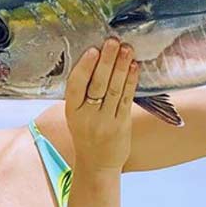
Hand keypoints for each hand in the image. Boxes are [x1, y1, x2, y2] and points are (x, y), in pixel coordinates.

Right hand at [64, 37, 138, 171]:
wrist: (97, 164)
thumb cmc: (86, 134)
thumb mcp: (75, 115)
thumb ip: (82, 94)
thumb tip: (95, 60)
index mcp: (71, 111)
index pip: (75, 86)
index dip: (84, 67)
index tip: (93, 50)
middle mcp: (87, 116)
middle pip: (97, 85)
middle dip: (107, 61)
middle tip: (114, 42)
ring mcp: (105, 122)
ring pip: (114, 90)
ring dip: (121, 68)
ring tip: (127, 49)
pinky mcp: (121, 125)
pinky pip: (126, 100)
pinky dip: (130, 82)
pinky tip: (134, 68)